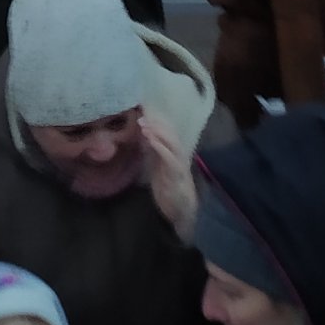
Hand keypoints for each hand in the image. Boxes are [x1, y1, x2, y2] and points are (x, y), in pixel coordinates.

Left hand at [137, 115, 197, 240]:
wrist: (181, 212)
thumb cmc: (169, 189)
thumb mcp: (158, 168)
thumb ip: (153, 152)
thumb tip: (144, 135)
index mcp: (174, 154)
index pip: (168, 134)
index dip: (158, 122)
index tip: (144, 112)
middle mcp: (179, 156)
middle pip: (171, 135)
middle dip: (158, 124)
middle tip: (143, 115)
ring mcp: (180, 165)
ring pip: (173, 144)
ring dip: (159, 133)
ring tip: (145, 125)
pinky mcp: (177, 176)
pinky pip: (170, 159)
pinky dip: (161, 147)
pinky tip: (150, 140)